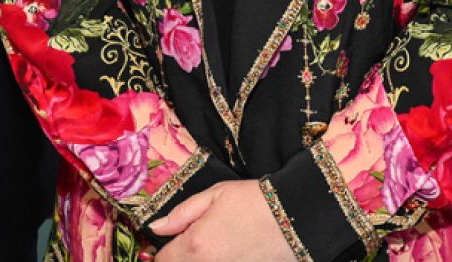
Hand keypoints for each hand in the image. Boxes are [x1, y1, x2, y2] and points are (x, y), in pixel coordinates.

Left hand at [149, 180, 292, 261]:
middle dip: (181, 257)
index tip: (175, 240)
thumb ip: (181, 213)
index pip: (162, 259)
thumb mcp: (215, 195)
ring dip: (200, 261)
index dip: (165, 249)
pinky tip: (229, 254)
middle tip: (196, 243)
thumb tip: (157, 227)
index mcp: (196, 245)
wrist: (295, 216)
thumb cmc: (255, 201)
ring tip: (216, 247)